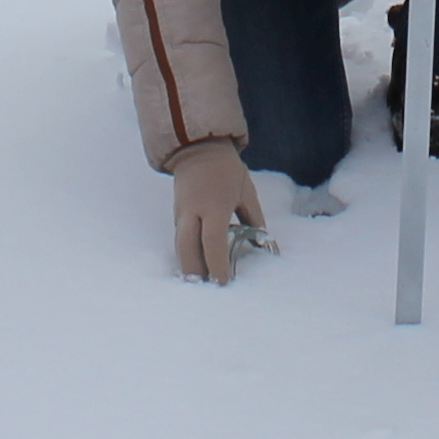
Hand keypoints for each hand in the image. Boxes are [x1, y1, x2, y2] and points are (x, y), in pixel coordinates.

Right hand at [171, 144, 269, 281]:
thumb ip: (254, 218)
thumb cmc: (227, 170)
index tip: (223, 283)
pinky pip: (179, 239)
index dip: (216, 264)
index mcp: (214, 205)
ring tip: (198, 286)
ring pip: (179, 246)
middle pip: (187, 248)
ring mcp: (181, 213)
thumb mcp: (246, 191)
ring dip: (187, 267)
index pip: (213, 241)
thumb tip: (262, 242)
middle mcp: (193, 211)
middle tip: (205, 290)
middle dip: (195, 272)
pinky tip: (193, 268)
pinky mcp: (176, 214)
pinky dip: (185, 256)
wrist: (197, 148)